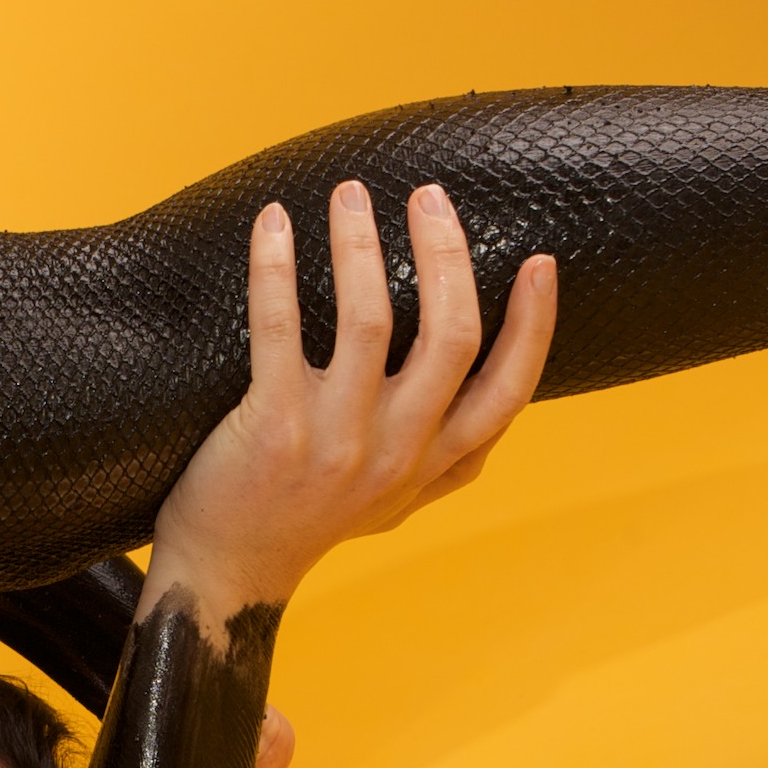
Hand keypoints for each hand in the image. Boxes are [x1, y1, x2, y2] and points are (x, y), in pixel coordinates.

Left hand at [144, 178, 557, 635]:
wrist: (227, 572)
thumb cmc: (310, 522)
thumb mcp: (398, 503)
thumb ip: (450, 459)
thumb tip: (505, 407)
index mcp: (433, 463)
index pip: (509, 391)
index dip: (535, 324)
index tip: (539, 263)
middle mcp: (395, 452)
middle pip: (450, 336)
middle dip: (446, 254)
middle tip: (427, 197)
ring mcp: (333, 440)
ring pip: (369, 319)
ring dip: (361, 243)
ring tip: (351, 195)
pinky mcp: (272, 427)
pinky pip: (280, 327)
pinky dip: (277, 266)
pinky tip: (274, 223)